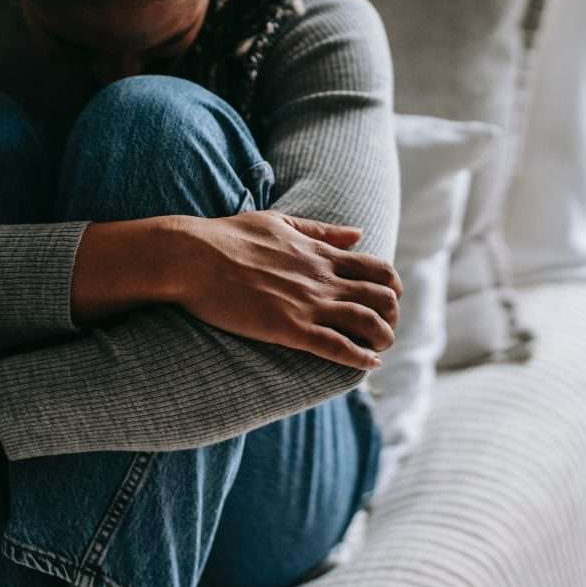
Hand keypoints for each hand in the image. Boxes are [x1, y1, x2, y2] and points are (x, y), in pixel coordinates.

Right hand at [166, 211, 401, 369]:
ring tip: (381, 349)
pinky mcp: (289, 328)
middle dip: (392, 315)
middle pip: (381, 298)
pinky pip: (336, 346)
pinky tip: (368, 364)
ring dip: (382, 338)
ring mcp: (308, 304)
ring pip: (367, 323)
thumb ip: (322, 231)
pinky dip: (359, 357)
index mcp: (321, 254)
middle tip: (385, 328)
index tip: (389, 299)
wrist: (193, 257)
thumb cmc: (228, 237)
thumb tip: (358, 234)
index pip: (378, 269)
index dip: (392, 287)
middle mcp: (323, 278)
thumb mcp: (281, 222)